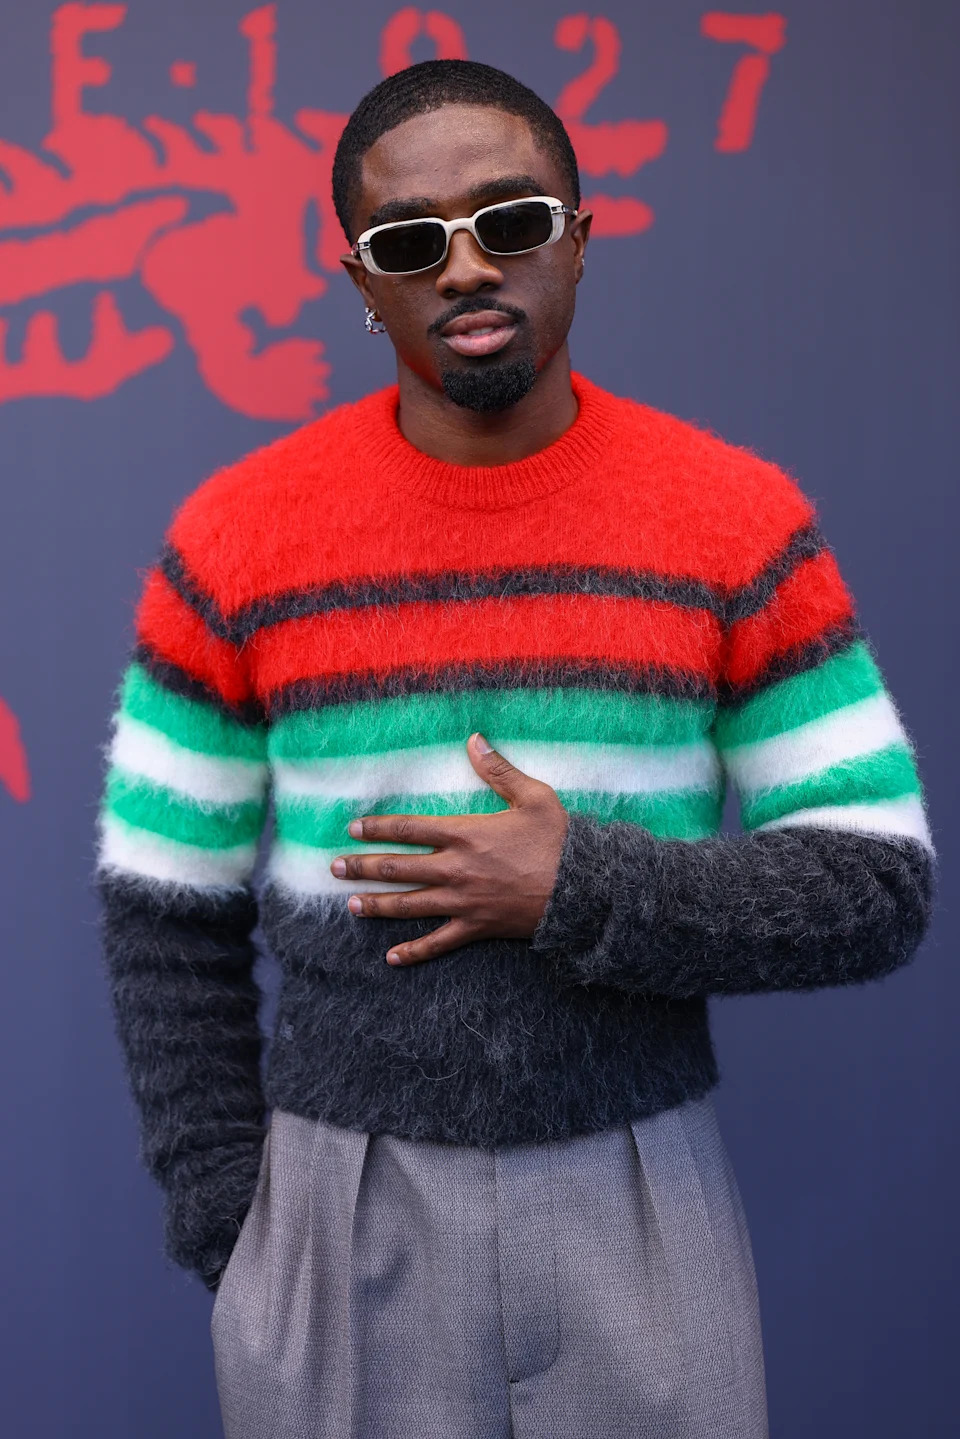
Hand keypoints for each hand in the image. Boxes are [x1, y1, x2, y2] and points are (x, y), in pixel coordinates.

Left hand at [329, 733, 569, 966]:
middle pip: (398, 868)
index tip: (353, 829)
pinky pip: (439, 943)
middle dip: (363, 867)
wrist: (583, 888)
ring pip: (409, 905)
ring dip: (377, 905)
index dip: (378, 828)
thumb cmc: (559, 840)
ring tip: (351, 905)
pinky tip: (391, 957)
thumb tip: (474, 739)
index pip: (410, 829)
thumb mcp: (533, 796)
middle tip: (335, 868)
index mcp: (465, 833)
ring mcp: (463, 901)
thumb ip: (498, 770)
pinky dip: (414, 952)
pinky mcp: (476, 927)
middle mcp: (456, 868)